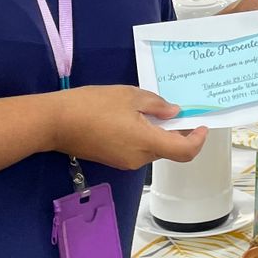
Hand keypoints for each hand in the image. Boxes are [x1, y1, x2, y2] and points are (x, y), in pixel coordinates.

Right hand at [53, 85, 207, 168]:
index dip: (197, 140)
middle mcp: (139, 158)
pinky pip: (138, 150)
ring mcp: (125, 162)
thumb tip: (173, 112)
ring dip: (159, 134)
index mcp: (147, 142)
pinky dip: (144, 137)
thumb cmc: (93, 105)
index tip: (201, 126)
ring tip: (154, 110)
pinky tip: (135, 119)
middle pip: (169, 150)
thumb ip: (156, 105)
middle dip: (178, 133)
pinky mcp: (113, 160)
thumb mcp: (129, 96)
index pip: (184, 151)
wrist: (55, 122)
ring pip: (153, 150)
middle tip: (178, 111)